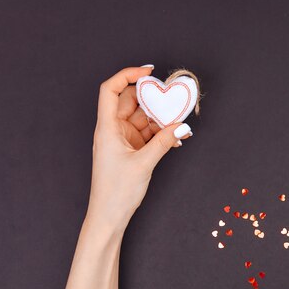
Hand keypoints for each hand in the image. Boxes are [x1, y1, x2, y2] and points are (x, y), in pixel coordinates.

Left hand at [86, 66, 192, 230]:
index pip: (111, 90)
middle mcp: (112, 130)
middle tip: (173, 99)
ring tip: (179, 122)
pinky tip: (175, 138)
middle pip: (131, 102)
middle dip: (153, 99)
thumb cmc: (116, 192)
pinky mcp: (131, 150)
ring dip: (160, 118)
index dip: (127, 75)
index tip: (148, 71)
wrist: (109, 216)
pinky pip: (147, 134)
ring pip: (142, 118)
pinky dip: (161, 133)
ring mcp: (122, 139)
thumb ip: (164, 142)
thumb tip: (182, 127)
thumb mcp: (144, 164)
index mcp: (107, 128)